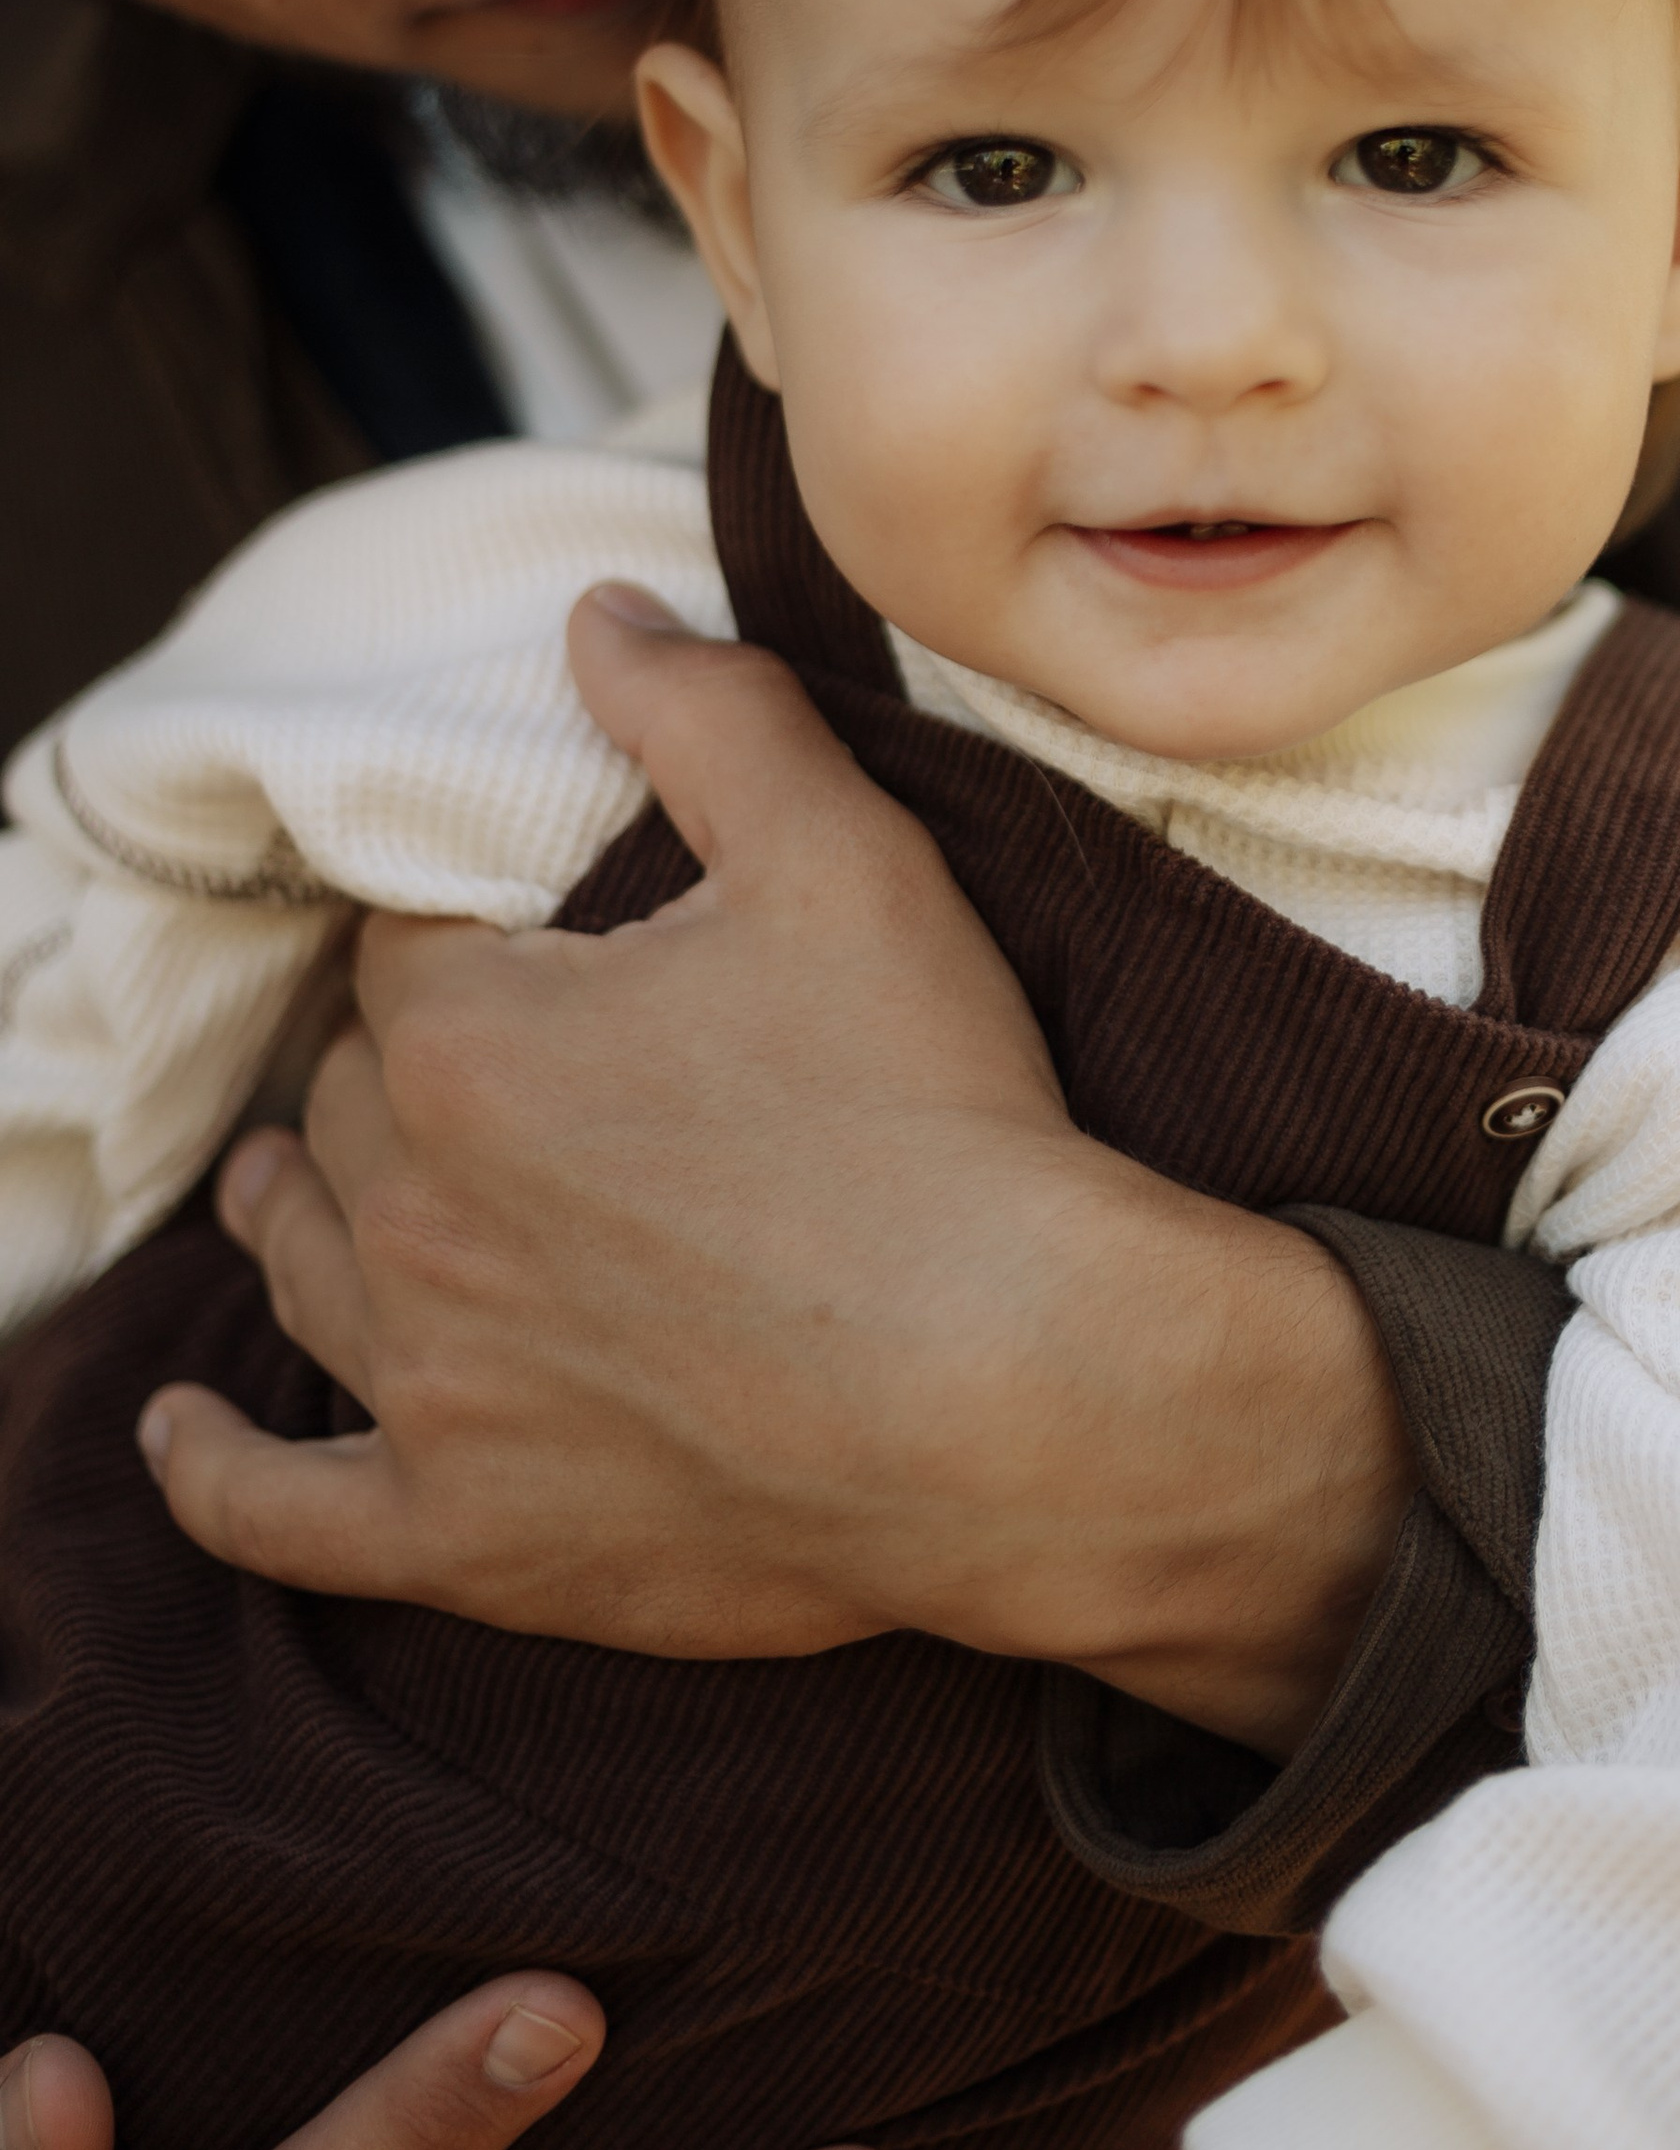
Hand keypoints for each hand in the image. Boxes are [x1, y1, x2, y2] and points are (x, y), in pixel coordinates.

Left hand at [139, 590, 1408, 1749]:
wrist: (1024, 1394)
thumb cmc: (942, 1120)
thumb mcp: (847, 860)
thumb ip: (707, 713)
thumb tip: (596, 613)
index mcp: (473, 1041)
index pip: (407, 951)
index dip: (466, 933)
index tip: (528, 944)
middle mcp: (414, 1214)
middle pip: (354, 1108)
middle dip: (397, 1068)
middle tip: (471, 1062)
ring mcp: (433, 1388)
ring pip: (306, 1270)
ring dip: (296, 1213)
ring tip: (286, 1190)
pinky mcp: (472, 1536)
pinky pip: (285, 1512)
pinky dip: (219, 1468)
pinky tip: (184, 1430)